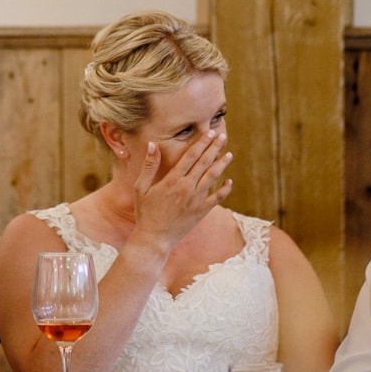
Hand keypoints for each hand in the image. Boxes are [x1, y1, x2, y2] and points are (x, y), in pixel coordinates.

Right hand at [130, 129, 232, 251]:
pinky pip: (217, 198)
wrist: (154, 238)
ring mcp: (196, 200)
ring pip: (213, 177)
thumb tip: (153, 144)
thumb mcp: (141, 187)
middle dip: (214, 148)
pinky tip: (229, 181)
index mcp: (173, 180)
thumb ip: (149, 165)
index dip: (201, 143)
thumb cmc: (145, 212)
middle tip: (222, 136)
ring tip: (229, 153)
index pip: (191, 156)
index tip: (209, 132)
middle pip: (204, 163)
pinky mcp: (201, 212)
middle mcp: (187, 188)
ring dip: (222, 164)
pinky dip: (225, 189)